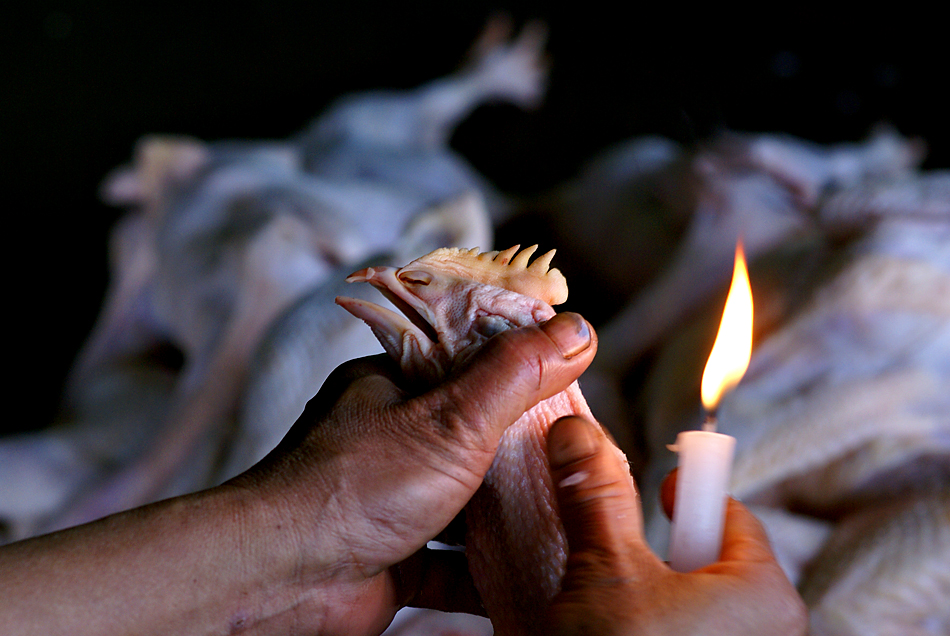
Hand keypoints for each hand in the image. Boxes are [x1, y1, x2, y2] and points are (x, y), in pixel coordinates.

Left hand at [231, 312, 595, 635]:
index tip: (575, 381)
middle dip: (525, 449)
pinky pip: (452, 562)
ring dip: (510, 513)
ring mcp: (389, 500)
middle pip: (475, 435)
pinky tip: (530, 572)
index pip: (471, 360)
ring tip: (566, 512)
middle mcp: (388, 438)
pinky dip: (487, 571)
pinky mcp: (393, 559)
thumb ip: (515, 375)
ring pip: (466, 503)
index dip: (524, 367)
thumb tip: (576, 330)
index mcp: (392, 385)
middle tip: (578, 455)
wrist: (278, 580)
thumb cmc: (352, 486)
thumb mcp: (450, 420)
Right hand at [543, 416, 807, 635]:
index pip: (726, 512)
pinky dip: (652, 633)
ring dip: (648, 599)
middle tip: (615, 571)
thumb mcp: (604, 574)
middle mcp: (771, 634)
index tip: (655, 492)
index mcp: (765, 594)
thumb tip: (578, 433)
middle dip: (656, 557)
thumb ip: (597, 496)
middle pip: (708, 560)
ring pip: (693, 607)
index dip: (681, 495)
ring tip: (609, 618)